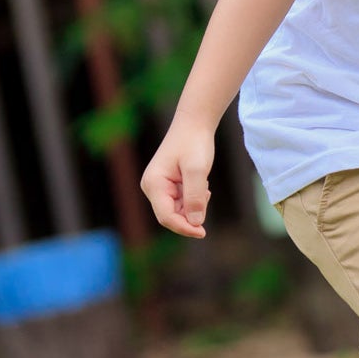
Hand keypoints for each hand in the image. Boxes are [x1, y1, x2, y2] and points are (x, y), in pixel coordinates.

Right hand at [141, 120, 215, 237]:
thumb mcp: (197, 170)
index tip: (202, 232)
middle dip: (191, 214)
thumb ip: (195, 196)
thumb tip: (195, 222)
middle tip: (206, 193)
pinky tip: (201, 184)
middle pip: (172, 216)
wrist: (194, 125)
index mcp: (153, 184)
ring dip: (194, 204)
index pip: (166, 217)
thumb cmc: (194, 144)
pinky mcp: (168, 186)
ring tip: (202, 184)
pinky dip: (194, 199)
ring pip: (179, 210)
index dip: (184, 228)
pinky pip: (182, 202)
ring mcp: (159, 188)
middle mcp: (152, 188)